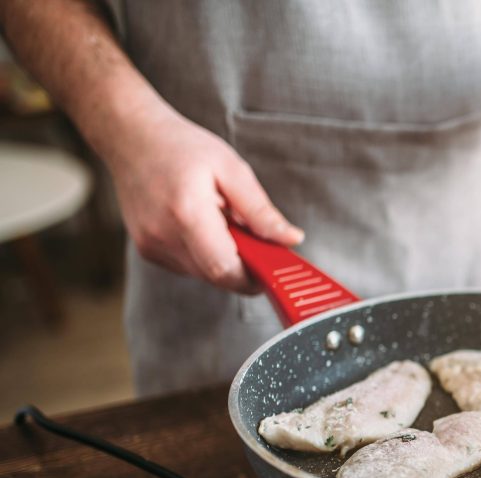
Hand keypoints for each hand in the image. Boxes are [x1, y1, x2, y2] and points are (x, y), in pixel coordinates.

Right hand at [103, 101, 303, 293]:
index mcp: (186, 213)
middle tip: (256, 241)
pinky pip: (187, 266)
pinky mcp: (147, 250)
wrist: (130, 136)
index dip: (253, 278)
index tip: (274, 270)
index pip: (225, 268)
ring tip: (224, 223)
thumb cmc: (179, 146)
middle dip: (243, 267)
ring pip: (202, 273)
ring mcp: (151, 245)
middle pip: (216, 276)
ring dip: (223, 259)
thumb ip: (261, 210)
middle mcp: (163, 235)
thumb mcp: (231, 169)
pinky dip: (204, 254)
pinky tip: (204, 226)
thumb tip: (290, 239)